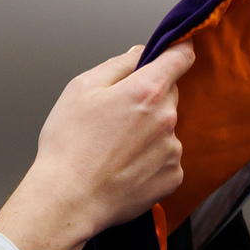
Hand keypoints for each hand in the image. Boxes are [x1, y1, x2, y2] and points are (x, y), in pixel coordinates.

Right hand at [0, 42, 192, 249]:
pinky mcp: (173, 176)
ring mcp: (173, 150)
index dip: (178, 51)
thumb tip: (140, 54)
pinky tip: (125, 166)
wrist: (69, 199)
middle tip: (116, 116)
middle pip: (169, 95)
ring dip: (149, 132)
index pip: (180, 58)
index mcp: (146, 91)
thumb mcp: (81, 89)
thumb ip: (118, 65)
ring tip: (115, 148)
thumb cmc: (69, 145)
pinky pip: (167, 158)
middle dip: (148, 98)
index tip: (176, 51)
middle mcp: (166, 119)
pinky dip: (151, 159)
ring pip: (166, 129)